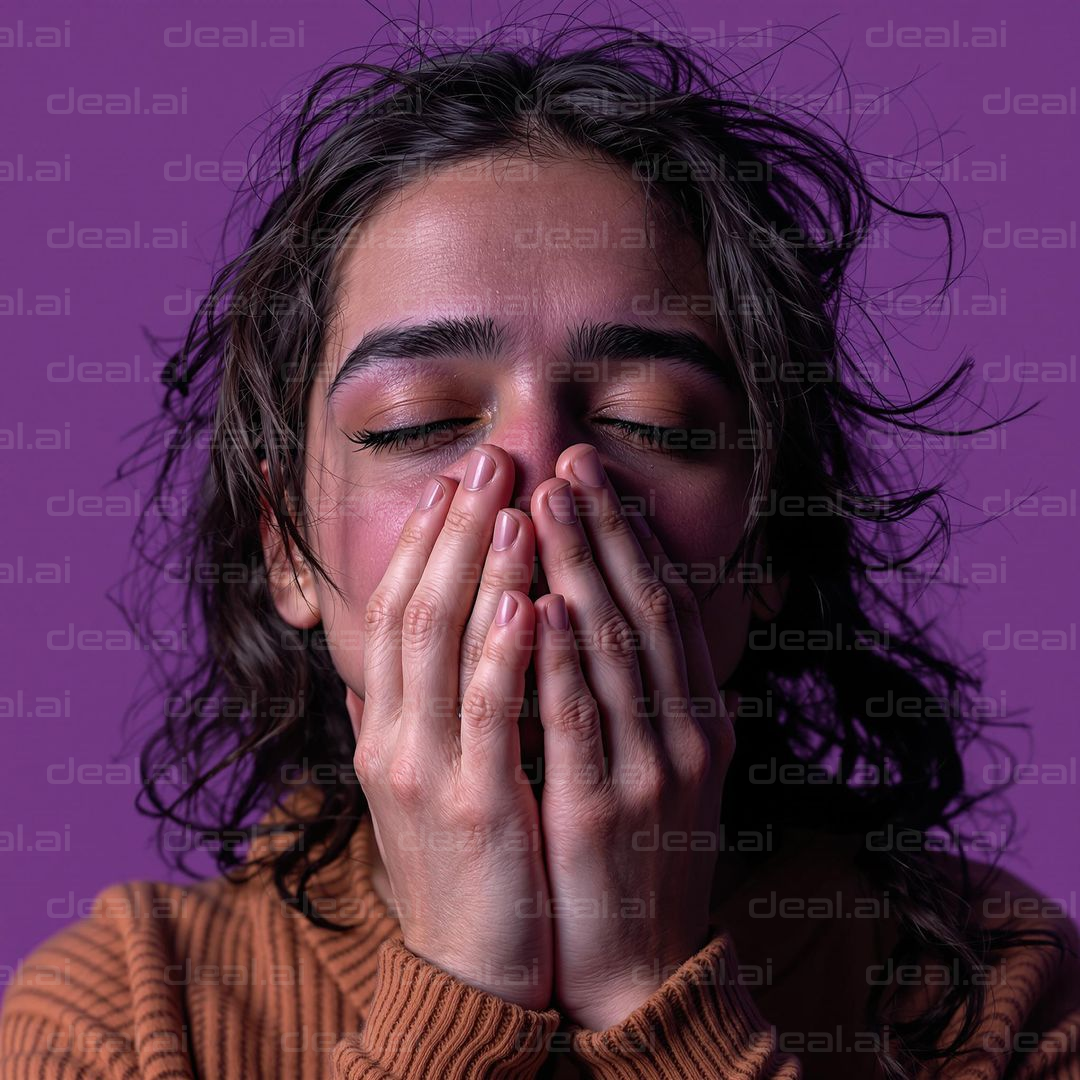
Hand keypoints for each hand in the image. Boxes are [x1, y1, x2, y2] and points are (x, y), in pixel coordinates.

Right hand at [346, 445, 552, 1008]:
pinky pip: (487, 719)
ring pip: (445, 651)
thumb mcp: (420, 776)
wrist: (473, 964)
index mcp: (385, 725)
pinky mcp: (475, 809)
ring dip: (478, 574)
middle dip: (453, 532)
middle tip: (489, 461)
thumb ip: (406, 713)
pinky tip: (523, 603)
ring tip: (511, 507)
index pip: (397, 610)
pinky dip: (501, 656)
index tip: (456, 482)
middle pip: (417, 611)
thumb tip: (397, 656)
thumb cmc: (462, 857)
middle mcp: (393, 737)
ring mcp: (428, 773)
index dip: (424, 541)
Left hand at [528, 444, 735, 1030]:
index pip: (666, 604)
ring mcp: (651, 769)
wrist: (635, 965)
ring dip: (582, 567)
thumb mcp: (657, 767)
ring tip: (546, 501)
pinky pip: (580, 718)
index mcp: (699, 716)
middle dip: (606, 528)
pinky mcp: (604, 809)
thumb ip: (638, 696)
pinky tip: (540, 602)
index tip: (592, 476)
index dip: (631, 534)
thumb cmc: (634, 855)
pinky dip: (562, 656)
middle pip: (645, 607)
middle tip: (568, 460)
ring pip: (616, 647)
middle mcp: (686, 730)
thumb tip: (596, 617)